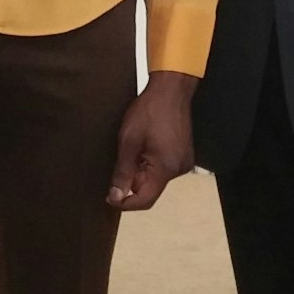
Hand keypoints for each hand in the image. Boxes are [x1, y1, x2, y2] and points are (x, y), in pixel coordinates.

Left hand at [107, 70, 196, 211]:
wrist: (171, 90)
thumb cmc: (150, 111)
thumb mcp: (128, 142)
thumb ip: (123, 172)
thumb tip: (116, 196)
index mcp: (166, 169)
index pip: (145, 200)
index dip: (125, 203)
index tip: (110, 196)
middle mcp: (179, 170)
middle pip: (151, 189)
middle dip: (133, 181)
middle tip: (121, 159)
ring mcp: (183, 162)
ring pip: (157, 178)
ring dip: (142, 170)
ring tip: (134, 147)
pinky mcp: (184, 154)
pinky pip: (164, 167)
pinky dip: (151, 163)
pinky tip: (146, 145)